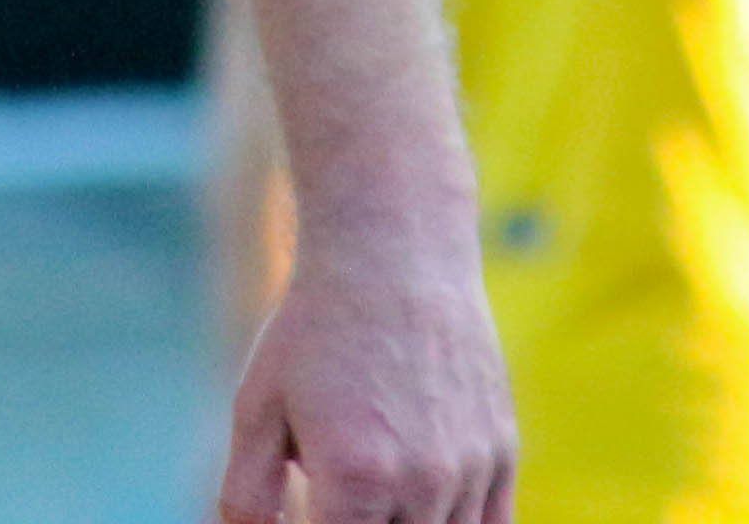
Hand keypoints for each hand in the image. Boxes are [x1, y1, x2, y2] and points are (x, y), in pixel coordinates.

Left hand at [213, 230, 514, 523]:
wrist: (393, 251)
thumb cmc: (314, 330)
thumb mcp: (257, 410)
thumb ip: (247, 499)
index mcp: (354, 481)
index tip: (308, 512)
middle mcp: (420, 485)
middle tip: (337, 498)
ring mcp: (469, 471)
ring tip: (374, 493)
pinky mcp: (501, 452)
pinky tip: (419, 508)